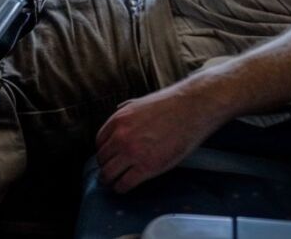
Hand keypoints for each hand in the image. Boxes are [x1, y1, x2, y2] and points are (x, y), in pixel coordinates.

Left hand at [95, 84, 220, 192]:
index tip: (109, 157)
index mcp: (119, 119)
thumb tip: (118, 110)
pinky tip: (125, 186)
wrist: (191, 109)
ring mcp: (132, 153)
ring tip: (115, 182)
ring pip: (109, 174)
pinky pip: (124, 184)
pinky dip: (122, 188)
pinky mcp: (146, 167)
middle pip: (102, 160)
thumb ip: (126, 109)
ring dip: (110, 180)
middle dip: (106, 166)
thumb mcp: (141, 102)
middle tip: (111, 172)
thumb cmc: (170, 104)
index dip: (104, 151)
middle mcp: (121, 136)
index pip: (100, 142)